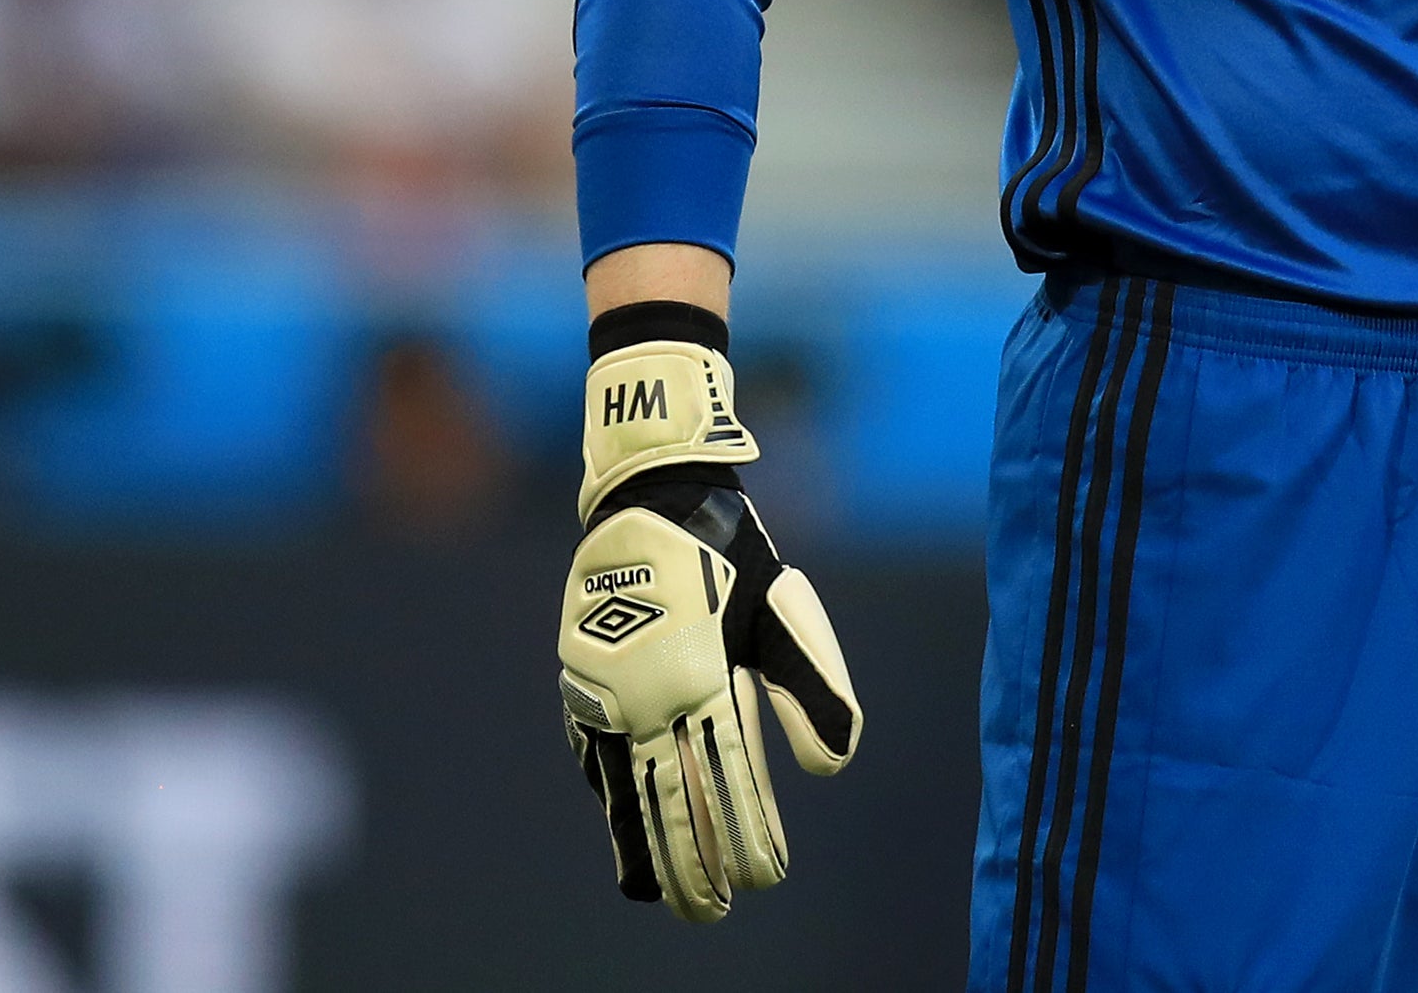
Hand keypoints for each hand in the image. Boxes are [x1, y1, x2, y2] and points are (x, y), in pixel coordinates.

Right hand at [557, 323, 860, 919]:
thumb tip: (834, 767)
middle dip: (692, 866)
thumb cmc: (734, 557)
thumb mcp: (786, 615)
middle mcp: (649, 697)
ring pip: (625, 790)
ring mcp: (608, 693)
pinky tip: (622, 820)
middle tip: (709, 915)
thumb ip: (813, 691)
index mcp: (704, 681)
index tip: (763, 880)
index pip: (729, 783)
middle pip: (670, 803)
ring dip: (644, 845)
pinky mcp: (583, 683)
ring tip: (656, 893)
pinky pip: (595, 755)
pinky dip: (609, 796)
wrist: (652, 502)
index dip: (745, 837)